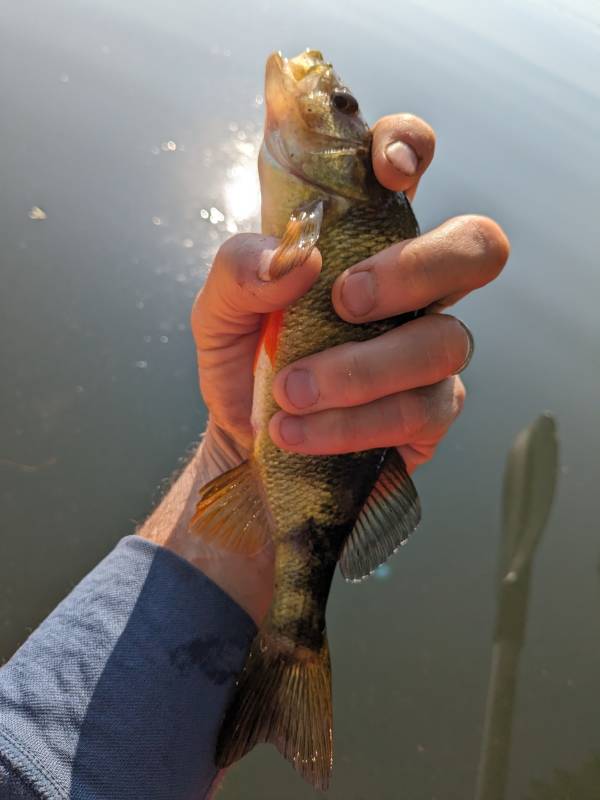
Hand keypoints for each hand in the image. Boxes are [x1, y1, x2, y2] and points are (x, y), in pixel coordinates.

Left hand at [192, 113, 509, 474]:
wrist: (247, 442)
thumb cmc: (244, 363)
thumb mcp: (219, 312)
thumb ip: (239, 271)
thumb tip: (296, 260)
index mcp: (361, 240)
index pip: (409, 164)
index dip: (411, 146)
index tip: (389, 171)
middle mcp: (412, 287)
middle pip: (476, 248)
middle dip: (416, 268)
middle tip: (344, 300)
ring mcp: (429, 349)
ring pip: (442, 342)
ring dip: (359, 370)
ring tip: (289, 392)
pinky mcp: (430, 413)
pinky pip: (418, 411)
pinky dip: (353, 424)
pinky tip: (298, 433)